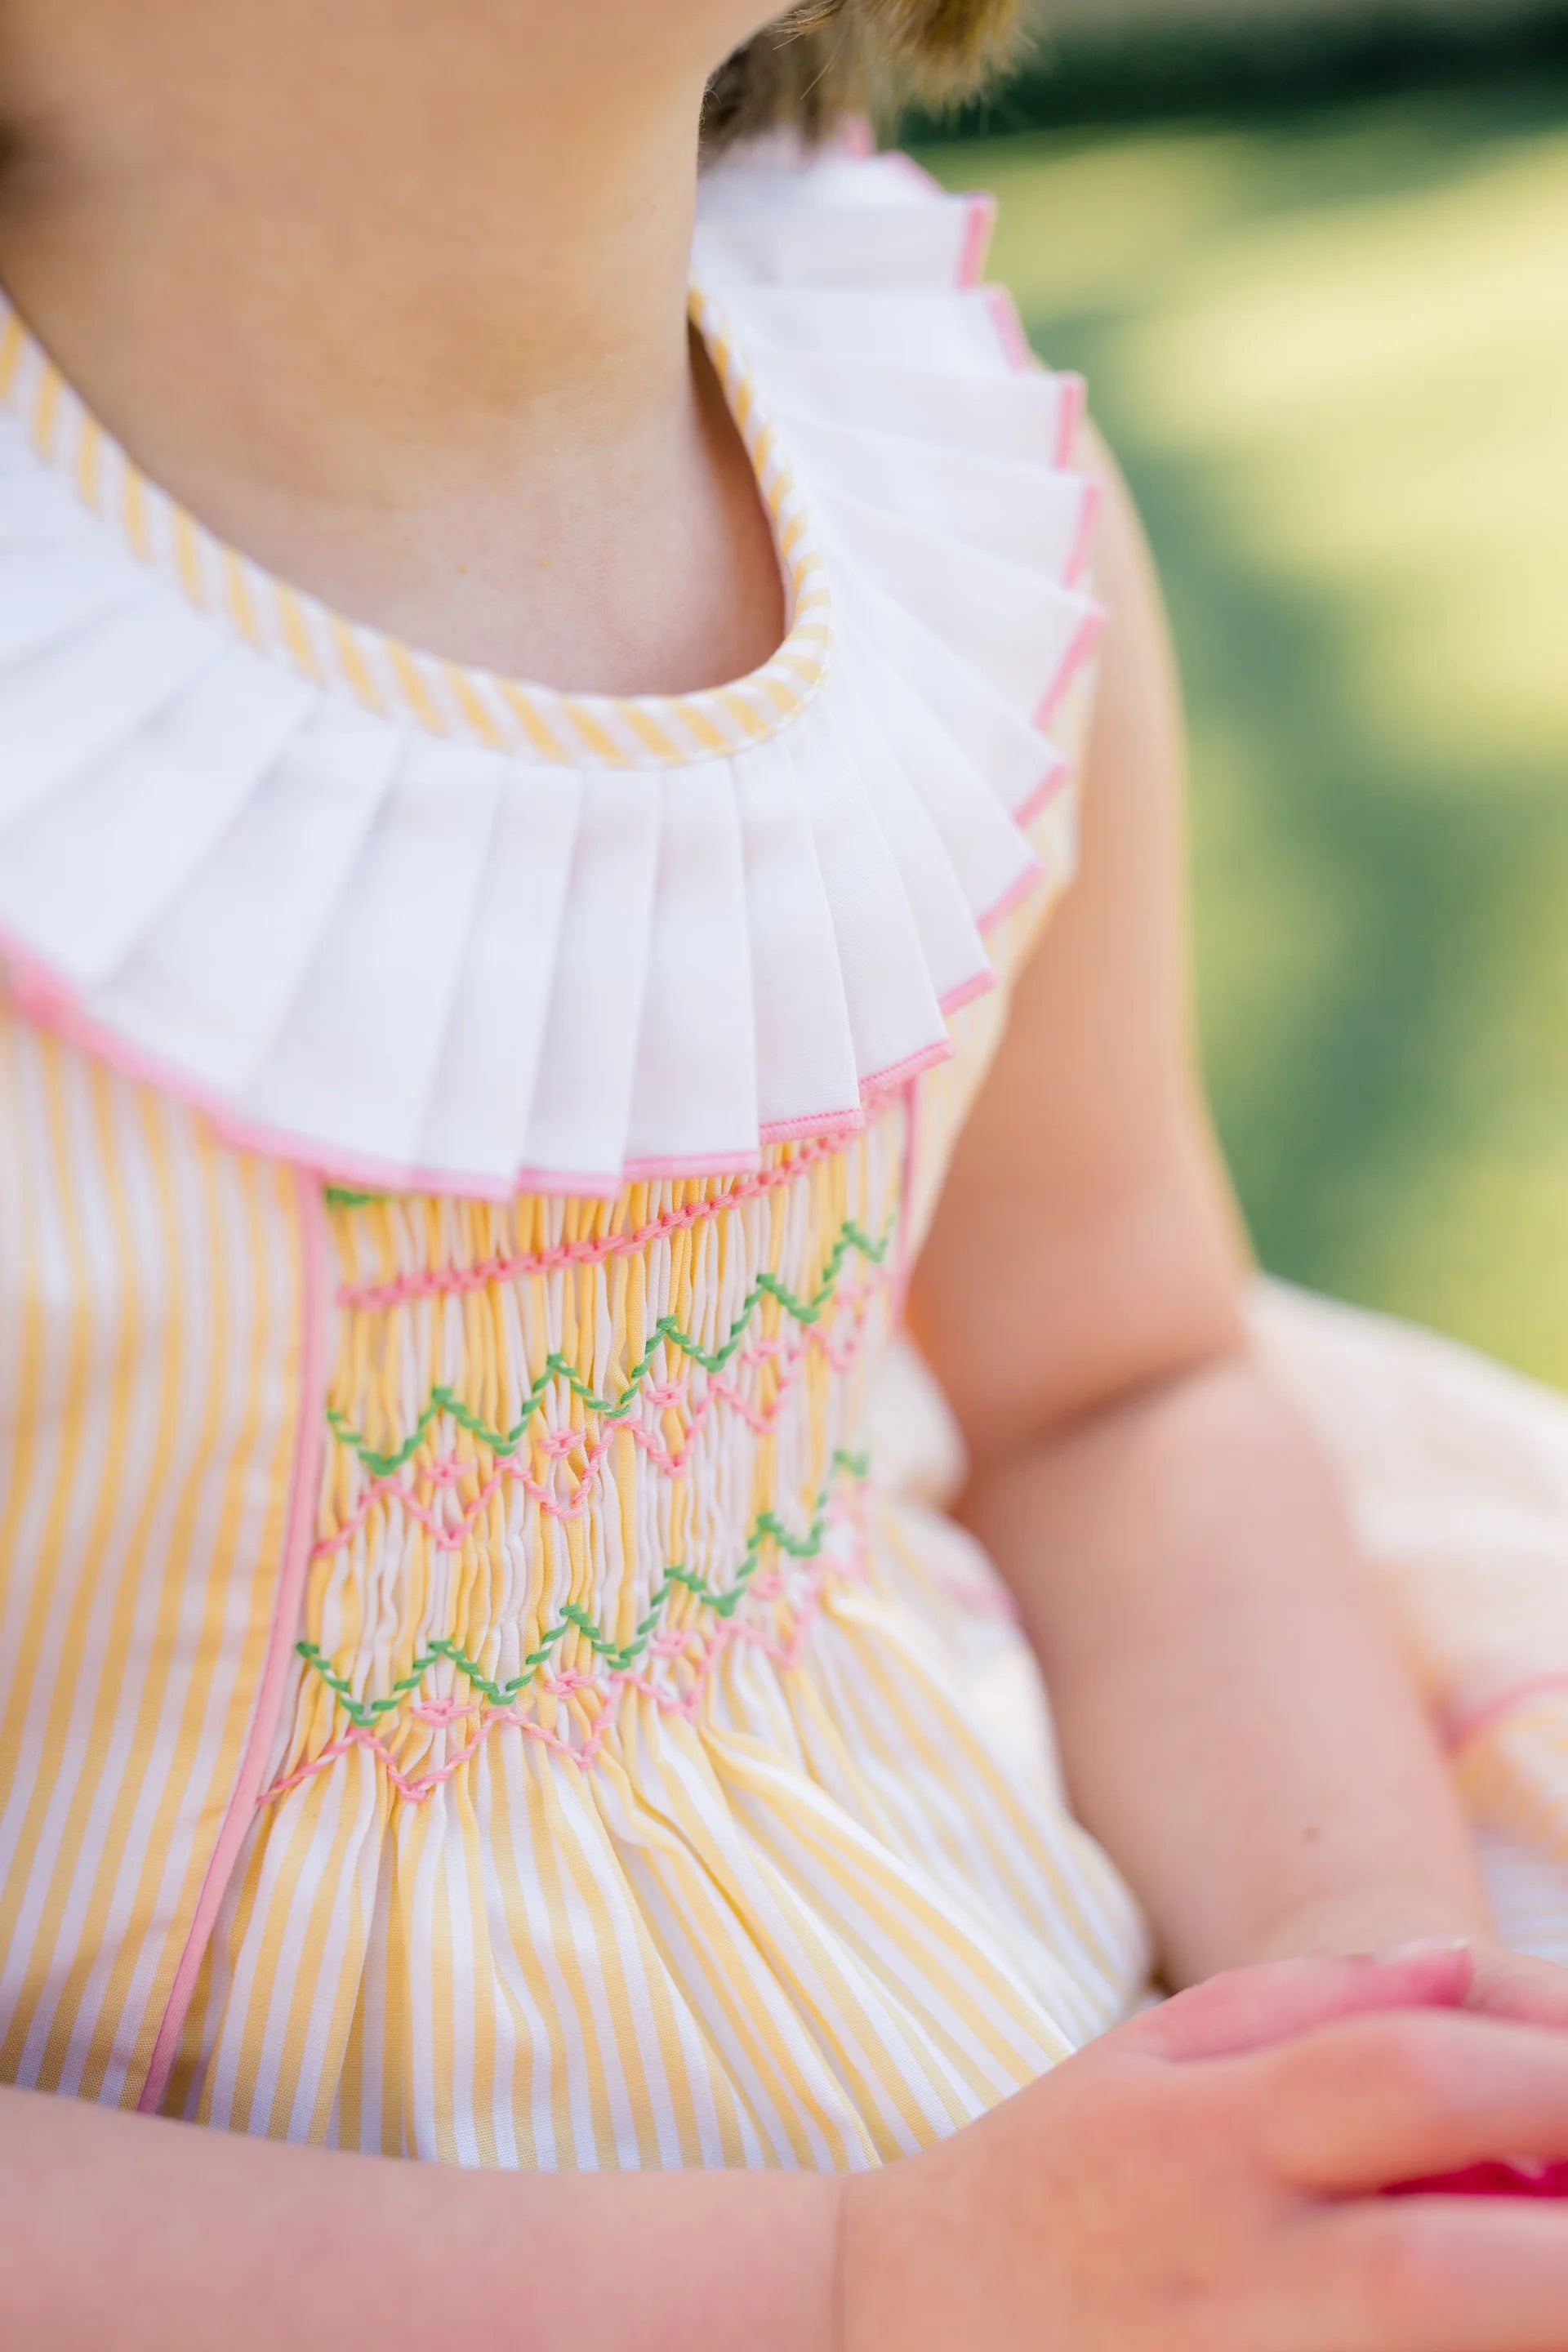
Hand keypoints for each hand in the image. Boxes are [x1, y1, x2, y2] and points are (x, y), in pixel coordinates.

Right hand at [838, 1944, 1567, 2351]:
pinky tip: (1500, 2336)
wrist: (878, 2336)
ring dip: (1528, 2324)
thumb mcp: (1147, 2055)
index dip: (1551, 2074)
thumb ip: (1312, 2006)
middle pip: (1438, 2271)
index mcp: (1200, 2137)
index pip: (1404, 2080)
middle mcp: (1221, 2274)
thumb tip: (1469, 1969)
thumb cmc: (1048, 2184)